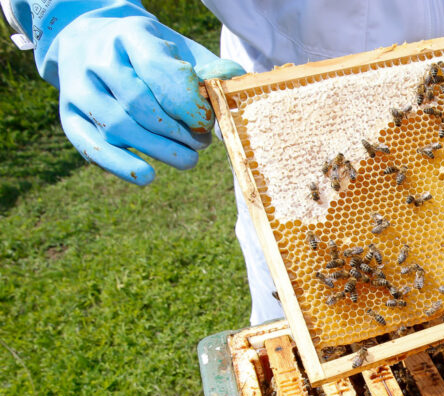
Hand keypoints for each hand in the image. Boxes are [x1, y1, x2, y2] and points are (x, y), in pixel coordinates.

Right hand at [20, 0, 244, 183]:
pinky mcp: (69, 118)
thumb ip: (212, 72)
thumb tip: (238, 89)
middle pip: (139, 103)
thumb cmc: (152, 57)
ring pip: (118, 126)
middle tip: (202, 142)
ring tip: (188, 158)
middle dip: (178, 130)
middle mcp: (97, 59)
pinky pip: (91, 146)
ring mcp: (78, 89)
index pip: (157, 68)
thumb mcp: (181, 52)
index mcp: (129, 35)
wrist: (94, 45)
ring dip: (160, 150)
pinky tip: (148, 176)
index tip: (207, 122)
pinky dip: (120, 165)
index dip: (187, 101)